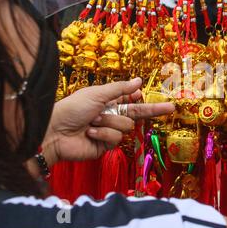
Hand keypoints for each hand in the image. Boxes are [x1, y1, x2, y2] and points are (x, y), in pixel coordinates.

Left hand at [41, 78, 174, 166]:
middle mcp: (111, 116)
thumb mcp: (97, 93)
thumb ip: (120, 89)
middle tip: (171, 107)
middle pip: (138, 113)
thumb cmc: (72, 108)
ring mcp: (109, 131)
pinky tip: (90, 133)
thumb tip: (139, 81)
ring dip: (109, 122)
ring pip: (126, 126)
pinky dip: (103, 134)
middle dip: (155, 110)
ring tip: (92, 122)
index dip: (142, 98)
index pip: (132, 100)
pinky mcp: (106, 146)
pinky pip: (115, 139)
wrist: (54, 132)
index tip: (155, 96)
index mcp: (109, 101)